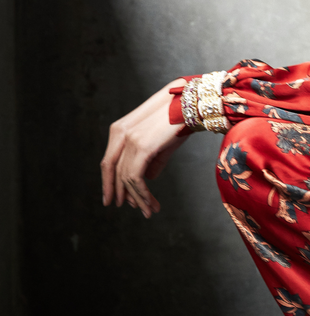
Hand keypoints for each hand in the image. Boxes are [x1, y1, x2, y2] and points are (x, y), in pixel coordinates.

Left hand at [101, 79, 188, 218]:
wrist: (193, 104)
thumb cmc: (181, 120)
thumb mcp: (163, 142)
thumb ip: (153, 160)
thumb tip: (148, 178)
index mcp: (120, 129)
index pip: (109, 161)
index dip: (110, 183)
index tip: (115, 199)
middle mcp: (120, 133)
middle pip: (112, 171)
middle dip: (121, 193)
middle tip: (132, 208)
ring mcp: (130, 139)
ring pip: (126, 178)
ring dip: (137, 198)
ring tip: (149, 211)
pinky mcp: (142, 147)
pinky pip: (136, 178)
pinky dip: (142, 194)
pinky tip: (150, 204)